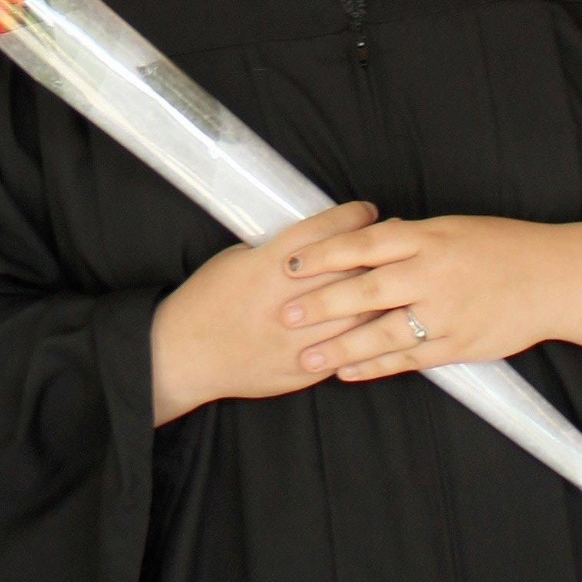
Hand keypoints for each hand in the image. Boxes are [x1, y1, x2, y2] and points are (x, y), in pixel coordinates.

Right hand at [149, 201, 380, 424]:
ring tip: (397, 279)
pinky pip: (345, 351)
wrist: (183, 355)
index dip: (351, 218)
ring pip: (356, 314)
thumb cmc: (206, 300)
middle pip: (347, 271)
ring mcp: (294, 340)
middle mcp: (284, 302)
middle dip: (376, 252)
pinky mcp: (300, 370)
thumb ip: (276, 252)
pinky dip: (366, 335)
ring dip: (382, 295)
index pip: (321, 235)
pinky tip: (381, 322)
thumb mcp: (235, 260)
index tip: (369, 211)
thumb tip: (319, 240)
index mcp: (265, 267)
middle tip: (398, 240)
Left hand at [273, 212, 581, 380]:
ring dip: (340, 346)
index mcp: (428, 237)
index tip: (288, 263)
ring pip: (382, 332)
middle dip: (321, 304)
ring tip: (305, 357)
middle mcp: (433, 274)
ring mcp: (446, 313)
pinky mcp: (457, 345)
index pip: (364, 244)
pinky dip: (374, 366)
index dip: (324, 254)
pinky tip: (346, 371)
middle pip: (366, 290)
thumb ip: (406, 238)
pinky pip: (407, 359)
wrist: (553, 279)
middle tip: (284, 313)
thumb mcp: (450, 228)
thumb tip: (360, 237)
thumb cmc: (499, 246)